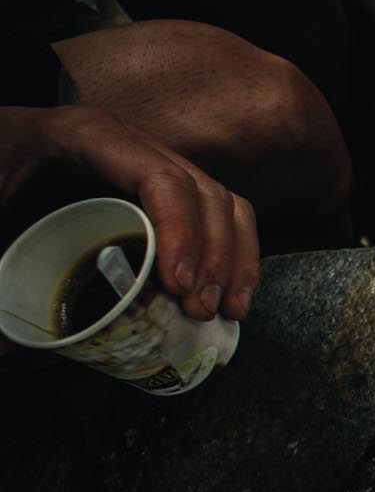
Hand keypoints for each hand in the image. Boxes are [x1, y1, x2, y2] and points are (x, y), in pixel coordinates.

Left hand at [0, 105, 258, 321]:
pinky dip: (233, 253)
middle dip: (216, 256)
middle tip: (202, 310)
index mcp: (89, 138)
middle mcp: (133, 145)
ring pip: (222, 202)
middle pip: (204, 193)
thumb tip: (3, 353)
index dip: (182, 232)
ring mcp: (153, 163)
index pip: (160, 179)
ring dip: (235, 259)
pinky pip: (215, 212)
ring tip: (227, 309)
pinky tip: (232, 292)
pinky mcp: (160, 186)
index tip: (179, 286)